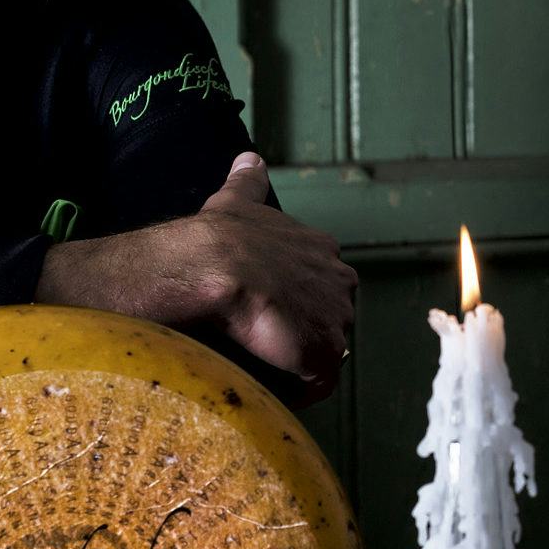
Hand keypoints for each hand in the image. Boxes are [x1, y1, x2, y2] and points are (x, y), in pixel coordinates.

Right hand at [36, 152, 356, 402]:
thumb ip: (249, 182)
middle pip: (325, 321)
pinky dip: (291, 389)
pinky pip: (315, 384)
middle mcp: (339, 282)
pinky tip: (262, 381)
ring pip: (320, 353)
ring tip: (254, 363)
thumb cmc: (215, 237)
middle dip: (296, 335)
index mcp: (322, 249)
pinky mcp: (324, 353)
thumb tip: (250, 158)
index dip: (291, 303)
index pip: (319, 286)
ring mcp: (335, 320)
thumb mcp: (236, 200)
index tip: (261, 310)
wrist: (210, 266)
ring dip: (291, 363)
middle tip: (254, 342)